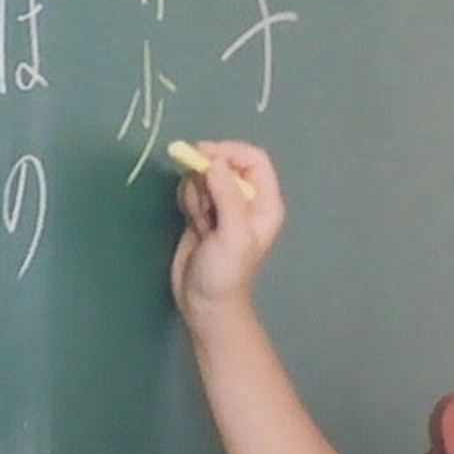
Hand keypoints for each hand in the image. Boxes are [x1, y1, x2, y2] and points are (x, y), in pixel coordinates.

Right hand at [169, 139, 284, 324]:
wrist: (204, 302)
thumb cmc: (225, 273)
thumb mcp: (232, 235)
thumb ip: (227, 196)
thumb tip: (216, 162)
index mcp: (265, 203)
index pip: (254, 159)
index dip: (229, 151)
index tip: (202, 155)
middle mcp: (247, 200)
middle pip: (226, 162)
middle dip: (207, 175)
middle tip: (202, 204)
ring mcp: (225, 204)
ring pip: (205, 175)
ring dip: (196, 192)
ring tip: (202, 222)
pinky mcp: (204, 211)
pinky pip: (193, 189)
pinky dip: (188, 199)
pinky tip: (194, 223)